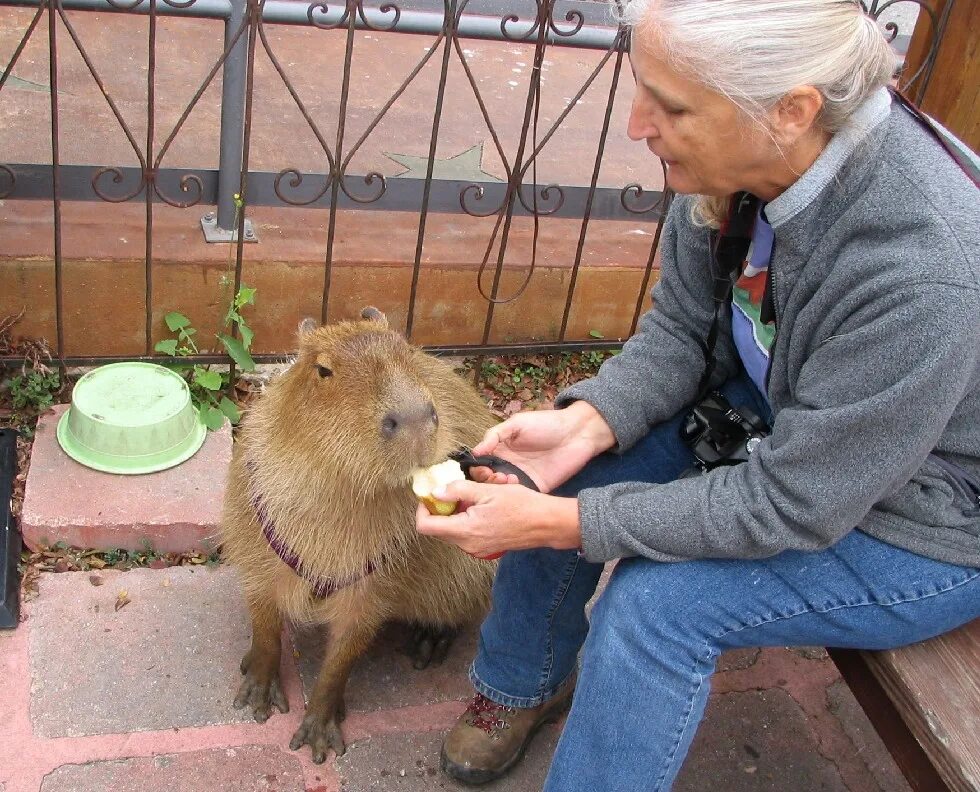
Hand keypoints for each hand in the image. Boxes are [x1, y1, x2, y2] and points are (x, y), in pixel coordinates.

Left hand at [415, 479, 580, 557]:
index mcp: (465, 530)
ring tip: (471, 496)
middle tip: (451, 490)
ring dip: (455, 512)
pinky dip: (466, 519)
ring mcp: (477, 548)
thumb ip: (458, 490)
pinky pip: (466, 534)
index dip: (423, 508)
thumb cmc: (522, 505)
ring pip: (452, 530)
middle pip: (438, 529)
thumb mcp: (488, 490)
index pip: (426, 526)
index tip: (430, 494)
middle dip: (440, 508)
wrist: (547, 523)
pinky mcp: (486, 547)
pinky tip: (481, 506)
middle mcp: (468, 544)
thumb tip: (435, 491)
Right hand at [469, 401, 615, 492]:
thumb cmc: (546, 423)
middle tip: (496, 476)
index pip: (481, 464)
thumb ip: (494, 435)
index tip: (482, 469)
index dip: (478, 468)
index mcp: (501, 449)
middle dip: (487, 481)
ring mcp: (522, 477)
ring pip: (502, 491)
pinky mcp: (535, 487)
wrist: (577, 433)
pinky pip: (519, 496)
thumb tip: (475, 452)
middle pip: (488, 481)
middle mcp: (508, 465)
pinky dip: (514, 494)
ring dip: (499, 488)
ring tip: (507, 480)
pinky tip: (517, 484)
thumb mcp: (517, 423)